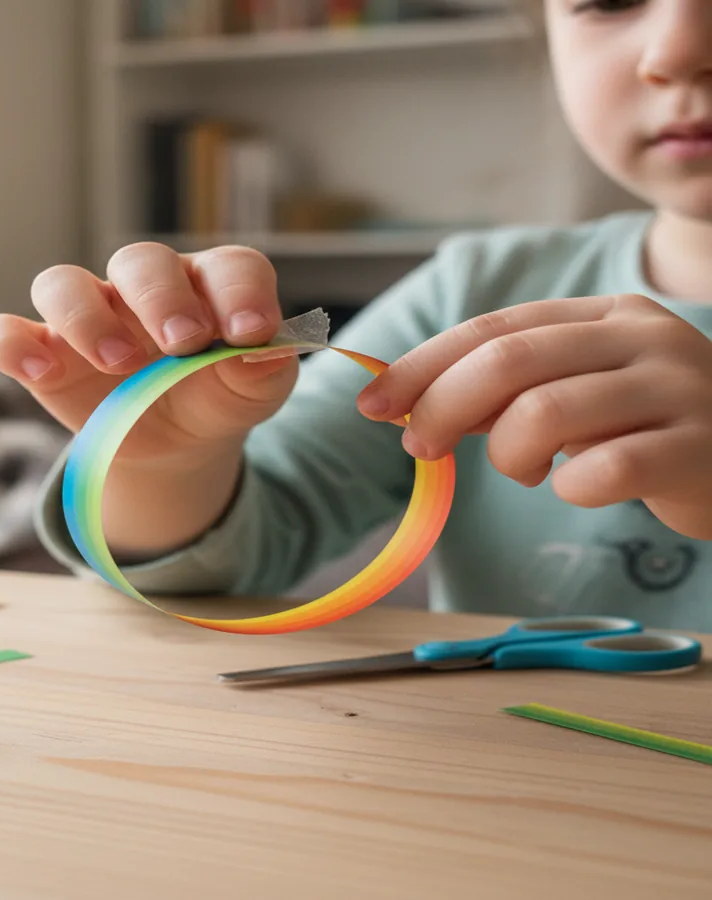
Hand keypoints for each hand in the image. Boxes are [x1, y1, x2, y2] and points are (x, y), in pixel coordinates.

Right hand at [0, 242, 297, 467]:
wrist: (178, 442)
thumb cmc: (218, 396)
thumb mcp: (253, 391)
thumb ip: (264, 368)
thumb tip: (263, 351)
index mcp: (207, 284)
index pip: (227, 266)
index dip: (240, 292)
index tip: (249, 333)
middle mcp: (142, 287)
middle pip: (139, 261)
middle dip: (160, 297)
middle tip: (183, 342)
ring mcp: (87, 316)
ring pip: (62, 283)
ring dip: (86, 318)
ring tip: (117, 364)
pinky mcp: (43, 354)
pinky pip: (3, 333)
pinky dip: (11, 346)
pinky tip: (40, 374)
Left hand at [356, 294, 711, 538]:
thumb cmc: (649, 428)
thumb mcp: (577, 395)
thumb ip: (505, 393)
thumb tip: (411, 404)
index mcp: (603, 314)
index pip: (492, 329)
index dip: (421, 366)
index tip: (370, 404)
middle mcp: (642, 337)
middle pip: (509, 361)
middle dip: (441, 407)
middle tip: (418, 447)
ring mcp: (677, 388)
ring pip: (546, 412)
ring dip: (506, 453)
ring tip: (524, 469)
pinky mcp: (701, 448)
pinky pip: (605, 469)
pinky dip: (569, 486)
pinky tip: (576, 487)